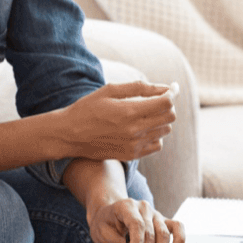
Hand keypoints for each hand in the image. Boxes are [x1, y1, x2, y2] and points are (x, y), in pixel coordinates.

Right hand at [56, 81, 175, 161]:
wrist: (69, 135)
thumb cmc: (88, 108)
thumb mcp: (110, 90)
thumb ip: (140, 88)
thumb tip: (165, 88)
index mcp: (129, 112)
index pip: (166, 103)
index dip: (173, 93)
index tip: (172, 87)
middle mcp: (134, 131)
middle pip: (169, 117)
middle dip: (168, 105)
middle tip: (158, 99)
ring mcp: (134, 145)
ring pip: (165, 131)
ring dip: (162, 119)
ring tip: (147, 112)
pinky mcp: (131, 155)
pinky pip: (157, 145)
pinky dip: (155, 134)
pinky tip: (143, 127)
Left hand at [87, 196, 185, 242]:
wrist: (110, 213)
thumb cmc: (106, 222)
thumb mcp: (101, 232)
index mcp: (127, 206)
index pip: (136, 224)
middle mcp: (143, 208)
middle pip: (151, 233)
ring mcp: (155, 214)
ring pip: (164, 235)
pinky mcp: (163, 221)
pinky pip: (177, 227)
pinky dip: (180, 239)